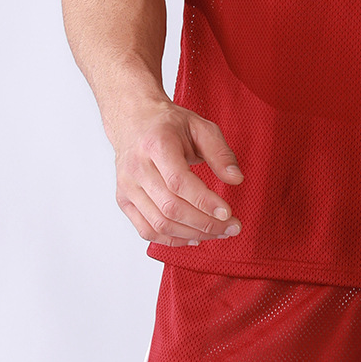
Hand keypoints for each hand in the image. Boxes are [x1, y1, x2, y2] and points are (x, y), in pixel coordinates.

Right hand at [112, 100, 244, 247]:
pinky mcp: (124, 201)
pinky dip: (172, 239)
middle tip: (232, 227)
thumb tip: (236, 179)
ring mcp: (127, 187)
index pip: (178, 182)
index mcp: (156, 144)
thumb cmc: (168, 125)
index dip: (204, 201)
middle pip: (171, 208)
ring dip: (193, 234)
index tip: (228, 213)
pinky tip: (194, 237)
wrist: (133, 121)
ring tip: (218, 233)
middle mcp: (137, 168)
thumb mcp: (199, 126)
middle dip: (206, 223)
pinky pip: (147, 230)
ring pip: (159, 224)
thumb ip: (220, 152)